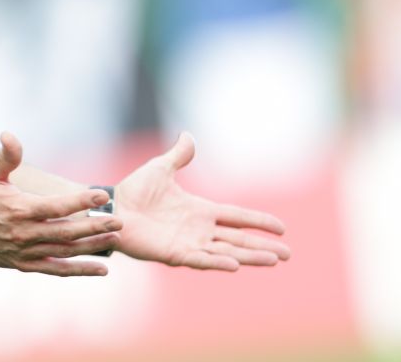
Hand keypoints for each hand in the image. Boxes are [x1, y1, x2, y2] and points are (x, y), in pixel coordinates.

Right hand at [0, 132, 122, 275]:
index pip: (56, 206)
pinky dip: (79, 270)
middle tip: (119, 220)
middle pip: (67, 232)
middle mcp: (24, 234)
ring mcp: (26, 252)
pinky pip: (56, 269)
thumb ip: (5, 155)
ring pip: (65, 252)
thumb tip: (9, 134)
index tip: (102, 195)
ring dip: (92, 247)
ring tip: (115, 239)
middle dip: (95, 226)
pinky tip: (101, 269)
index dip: (81, 201)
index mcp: (19, 209)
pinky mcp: (25, 264)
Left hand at [115, 132, 291, 270]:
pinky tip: (235, 265)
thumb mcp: (160, 168)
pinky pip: (200, 259)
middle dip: (263, 246)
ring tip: (273, 260)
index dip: (259, 221)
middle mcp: (199, 230)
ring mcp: (189, 243)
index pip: (237, 217)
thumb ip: (179, 155)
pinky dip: (217, 262)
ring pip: (226, 252)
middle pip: (238, 239)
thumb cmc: (135, 189)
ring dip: (249, 256)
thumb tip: (188, 135)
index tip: (282, 228)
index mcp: (200, 211)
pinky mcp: (174, 253)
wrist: (112, 206)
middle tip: (288, 254)